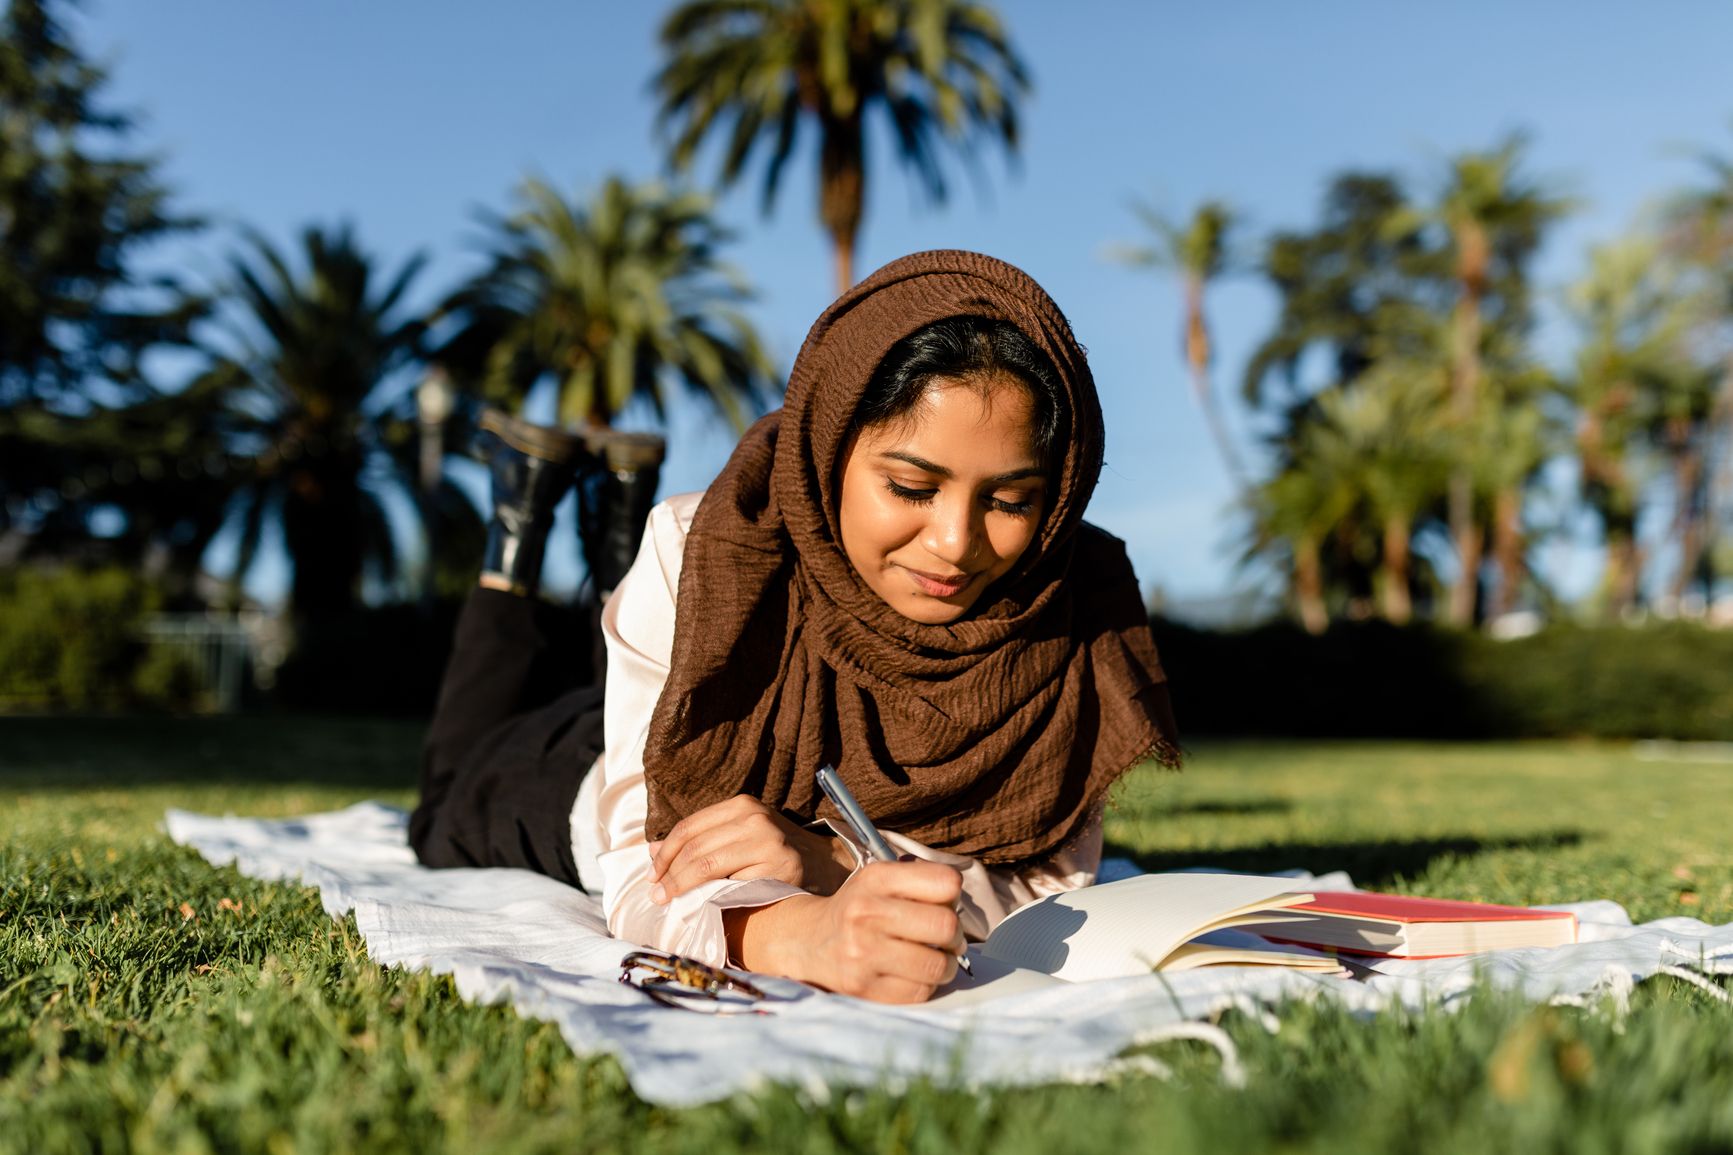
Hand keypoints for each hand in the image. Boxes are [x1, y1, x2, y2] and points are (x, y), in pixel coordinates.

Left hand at [648, 794, 853, 902]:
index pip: (690, 827)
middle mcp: (755, 820)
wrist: (824, 864)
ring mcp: (768, 843)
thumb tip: (651, 852)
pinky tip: (699, 904)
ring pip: (707, 867)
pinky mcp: (777, 869)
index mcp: (742, 806)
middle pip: (695, 848)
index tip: (652, 874)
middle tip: (655, 894)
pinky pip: (730, 885)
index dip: (665, 852)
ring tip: (667, 901)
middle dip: (668, 874)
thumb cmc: (774, 852)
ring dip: (680, 887)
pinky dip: (708, 896)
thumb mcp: (739, 834)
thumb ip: (701, 839)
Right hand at [725, 859, 966, 1003]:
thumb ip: (920, 880)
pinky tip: (914, 974)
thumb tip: (959, 903)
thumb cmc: (858, 910)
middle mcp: (867, 913)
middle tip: (946, 939)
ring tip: (934, 959)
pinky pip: (920, 992)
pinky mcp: (864, 988)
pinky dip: (925, 985)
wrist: (809, 942)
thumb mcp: (880, 880)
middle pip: (946, 925)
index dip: (953, 896)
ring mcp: (863, 954)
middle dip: (955, 936)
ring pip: (937, 964)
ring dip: (945, 965)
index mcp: (877, 879)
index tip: (944, 905)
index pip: (946, 883)